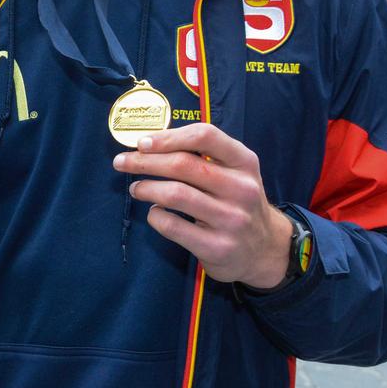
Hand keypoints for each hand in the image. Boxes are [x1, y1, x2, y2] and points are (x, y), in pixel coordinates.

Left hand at [112, 123, 291, 288]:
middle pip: (183, 164)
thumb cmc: (237, 202)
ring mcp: (231, 220)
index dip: (168, 137)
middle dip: (144, 161)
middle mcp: (242, 189)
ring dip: (146, 188)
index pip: (205, 136)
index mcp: (244, 163)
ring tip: (137, 188)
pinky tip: (155, 213)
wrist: (264, 251)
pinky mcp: (217, 247)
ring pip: (174, 194)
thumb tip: (149, 144)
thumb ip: (203, 156)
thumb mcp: (235, 173)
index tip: (141, 142)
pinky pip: (172, 226)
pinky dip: (155, 216)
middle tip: (122, 162)